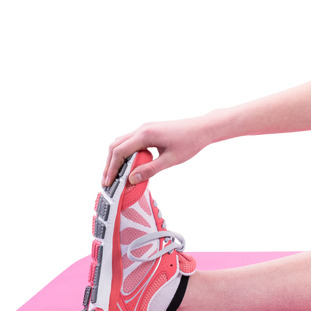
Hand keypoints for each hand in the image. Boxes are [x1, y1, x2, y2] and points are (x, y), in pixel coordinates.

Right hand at [100, 115, 214, 186]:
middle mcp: (141, 128)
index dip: (111, 169)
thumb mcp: (172, 160)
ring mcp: (144, 127)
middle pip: (114, 145)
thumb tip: (132, 179)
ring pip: (120, 141)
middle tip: (107, 181)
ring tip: (114, 174)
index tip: (108, 183)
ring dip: (114, 157)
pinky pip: (129, 139)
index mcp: (145, 134)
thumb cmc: (191, 141)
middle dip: (108, 164)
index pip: (119, 152)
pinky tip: (126, 164)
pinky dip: (124, 152)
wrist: (204, 128)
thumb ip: (151, 170)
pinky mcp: (149, 129)